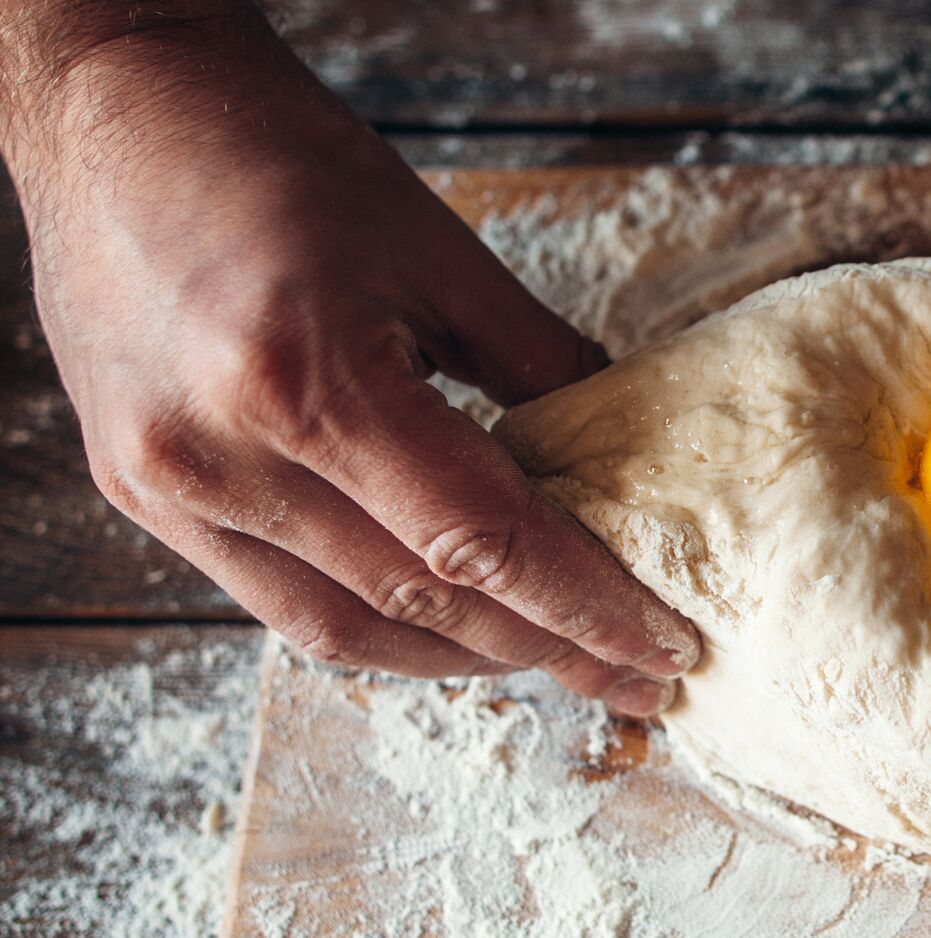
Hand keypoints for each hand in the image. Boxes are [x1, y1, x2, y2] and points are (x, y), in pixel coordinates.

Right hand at [2, 9, 697, 713]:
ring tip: (554, 659)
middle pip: (421, 601)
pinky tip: (447, 623)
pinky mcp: (138, 492)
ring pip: (344, 630)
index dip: (584, 608)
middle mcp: (223, 458)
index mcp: (306, 384)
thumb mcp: (436, 250)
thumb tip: (617, 455)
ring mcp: (170, 486)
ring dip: (462, 657)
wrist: (115, 115)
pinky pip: (277, 602)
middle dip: (545, 651)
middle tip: (635, 676)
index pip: (480, 542)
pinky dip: (376, 624)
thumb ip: (536, 362)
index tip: (661, 648)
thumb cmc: (277, 157)